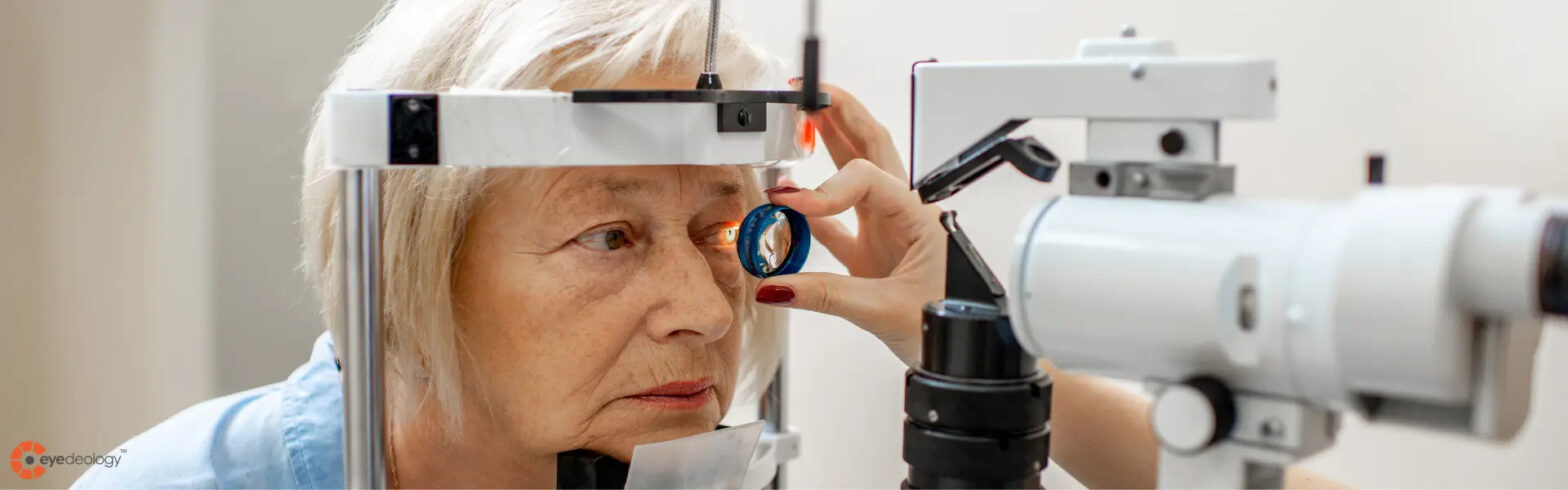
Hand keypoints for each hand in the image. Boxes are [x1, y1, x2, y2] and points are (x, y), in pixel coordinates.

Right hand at [751, 82, 944, 365]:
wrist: (966, 353)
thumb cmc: (951, 325)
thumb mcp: (885, 310)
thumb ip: (825, 295)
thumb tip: (777, 285)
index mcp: (919, 216)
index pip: (867, 178)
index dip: (826, 187)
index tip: (792, 204)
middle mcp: (904, 215)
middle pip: (871, 147)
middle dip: (841, 115)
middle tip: (808, 94)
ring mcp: (888, 232)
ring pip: (854, 179)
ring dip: (827, 150)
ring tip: (798, 126)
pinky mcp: (873, 256)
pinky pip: (837, 225)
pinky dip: (812, 214)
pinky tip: (789, 205)